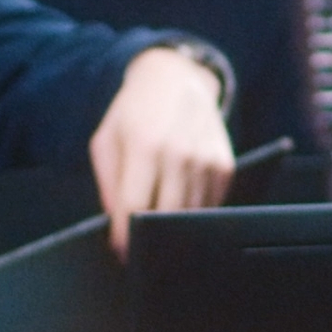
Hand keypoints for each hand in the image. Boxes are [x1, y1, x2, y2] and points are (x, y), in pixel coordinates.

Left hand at [90, 46, 233, 256]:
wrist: (175, 78)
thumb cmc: (133, 114)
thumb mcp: (106, 141)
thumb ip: (109, 184)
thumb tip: (117, 225)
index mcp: (144, 145)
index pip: (135, 206)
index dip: (127, 235)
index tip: (123, 253)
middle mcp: (179, 152)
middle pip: (167, 215)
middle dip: (152, 239)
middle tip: (141, 251)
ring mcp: (206, 159)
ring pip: (191, 215)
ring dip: (175, 229)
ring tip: (160, 234)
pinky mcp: (224, 165)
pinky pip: (211, 205)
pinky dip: (195, 214)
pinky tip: (181, 210)